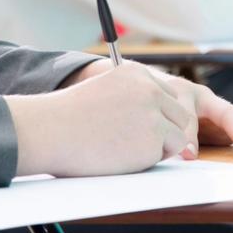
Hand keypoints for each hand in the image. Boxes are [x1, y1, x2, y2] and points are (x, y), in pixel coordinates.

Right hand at [7, 61, 192, 176]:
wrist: (51, 130)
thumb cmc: (69, 117)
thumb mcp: (104, 90)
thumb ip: (131, 97)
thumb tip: (152, 118)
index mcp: (136, 73)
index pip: (167, 95)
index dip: (157, 114)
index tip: (140, 126)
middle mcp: (150, 89)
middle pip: (180, 114)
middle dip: (165, 131)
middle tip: (138, 143)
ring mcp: (154, 113)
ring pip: (178, 135)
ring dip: (160, 146)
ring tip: (128, 149)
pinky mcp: (154, 139)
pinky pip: (165, 154)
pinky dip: (150, 160)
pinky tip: (123, 156)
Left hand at [149, 70, 232, 158]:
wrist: (150, 90)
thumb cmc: (154, 104)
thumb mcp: (160, 115)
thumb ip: (177, 133)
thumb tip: (189, 154)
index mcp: (193, 96)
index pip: (209, 115)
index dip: (209, 135)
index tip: (200, 156)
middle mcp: (211, 101)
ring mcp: (221, 111)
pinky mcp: (227, 123)